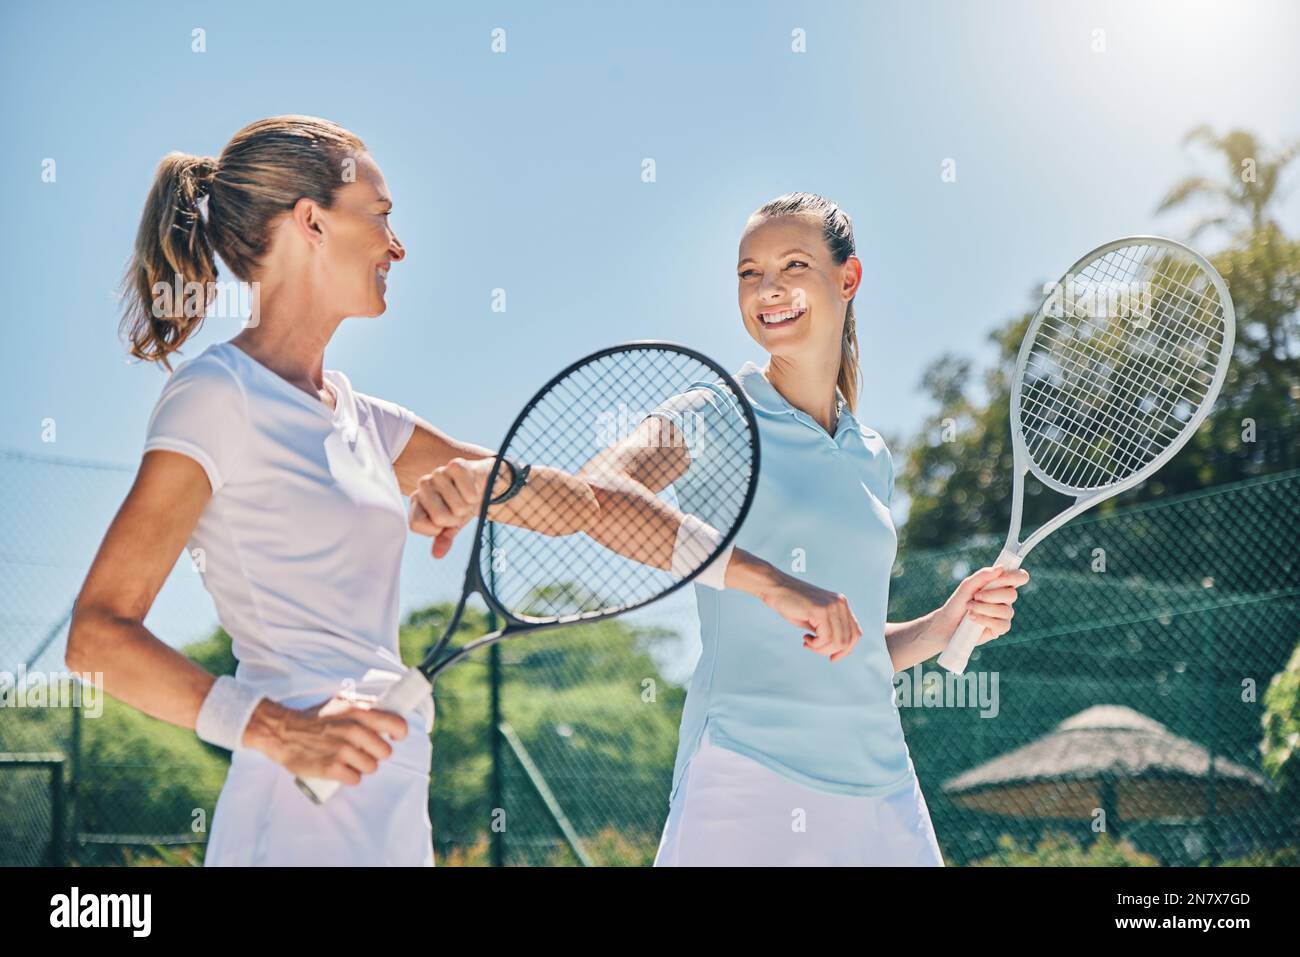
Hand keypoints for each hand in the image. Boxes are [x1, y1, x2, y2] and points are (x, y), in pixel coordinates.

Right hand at [243, 694, 410, 786]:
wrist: (283, 731)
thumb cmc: (315, 718)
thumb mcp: (341, 703)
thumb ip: (364, 706)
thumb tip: (388, 711)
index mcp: (359, 712)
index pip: (397, 724)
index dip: (399, 734)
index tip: (393, 738)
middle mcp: (353, 731)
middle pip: (385, 752)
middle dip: (376, 753)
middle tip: (362, 751)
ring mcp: (342, 751)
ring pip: (372, 767)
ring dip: (362, 766)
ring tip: (348, 760)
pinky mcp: (331, 769)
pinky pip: (355, 779)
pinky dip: (349, 777)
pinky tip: (339, 769)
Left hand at [409, 457, 501, 558]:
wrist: (481, 481)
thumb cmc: (462, 503)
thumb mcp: (453, 524)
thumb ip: (443, 538)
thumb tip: (437, 555)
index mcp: (417, 502)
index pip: (416, 524)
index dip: (435, 530)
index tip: (444, 524)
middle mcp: (423, 486)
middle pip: (439, 517)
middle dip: (456, 518)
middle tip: (460, 510)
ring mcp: (438, 473)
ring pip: (457, 505)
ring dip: (468, 506)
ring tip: (467, 498)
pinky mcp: (455, 464)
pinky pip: (467, 490)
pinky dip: (475, 494)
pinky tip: (474, 489)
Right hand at [761, 572, 862, 661]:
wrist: (774, 587)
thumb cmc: (791, 604)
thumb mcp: (814, 619)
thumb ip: (828, 629)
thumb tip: (838, 649)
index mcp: (841, 604)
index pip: (855, 633)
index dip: (846, 650)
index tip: (832, 658)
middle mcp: (840, 604)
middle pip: (848, 640)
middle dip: (830, 651)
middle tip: (812, 648)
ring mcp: (832, 606)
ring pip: (838, 641)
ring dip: (821, 649)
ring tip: (807, 643)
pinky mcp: (821, 610)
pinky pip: (826, 638)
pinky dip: (816, 645)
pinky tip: (805, 638)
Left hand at [933, 564, 1030, 647]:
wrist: (948, 623)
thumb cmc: (959, 602)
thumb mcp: (968, 585)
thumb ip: (983, 575)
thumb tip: (1001, 568)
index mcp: (1001, 585)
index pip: (1019, 577)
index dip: (1015, 576)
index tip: (1001, 577)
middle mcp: (1006, 599)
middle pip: (1012, 594)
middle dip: (991, 595)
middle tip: (975, 596)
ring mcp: (1004, 614)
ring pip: (1006, 610)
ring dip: (984, 608)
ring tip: (969, 608)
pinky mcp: (1000, 629)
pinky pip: (1001, 624)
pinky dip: (985, 620)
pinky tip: (972, 618)